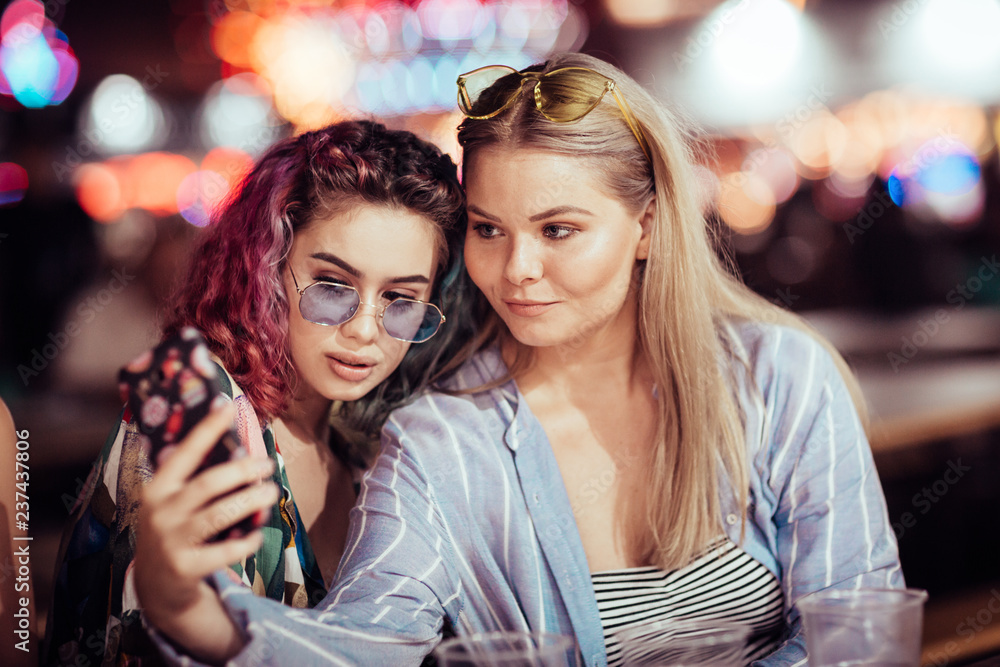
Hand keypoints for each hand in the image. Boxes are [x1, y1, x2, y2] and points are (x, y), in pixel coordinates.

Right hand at [134, 402, 278, 661]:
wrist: (158, 586)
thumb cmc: (176, 530)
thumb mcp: (173, 501)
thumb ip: (196, 476)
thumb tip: (239, 443)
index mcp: (157, 488)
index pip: (185, 453)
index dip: (207, 429)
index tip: (228, 406)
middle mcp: (160, 512)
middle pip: (208, 484)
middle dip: (242, 470)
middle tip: (267, 464)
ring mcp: (171, 541)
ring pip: (219, 515)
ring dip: (251, 500)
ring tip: (271, 492)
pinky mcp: (185, 567)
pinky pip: (226, 550)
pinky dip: (247, 540)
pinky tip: (257, 534)